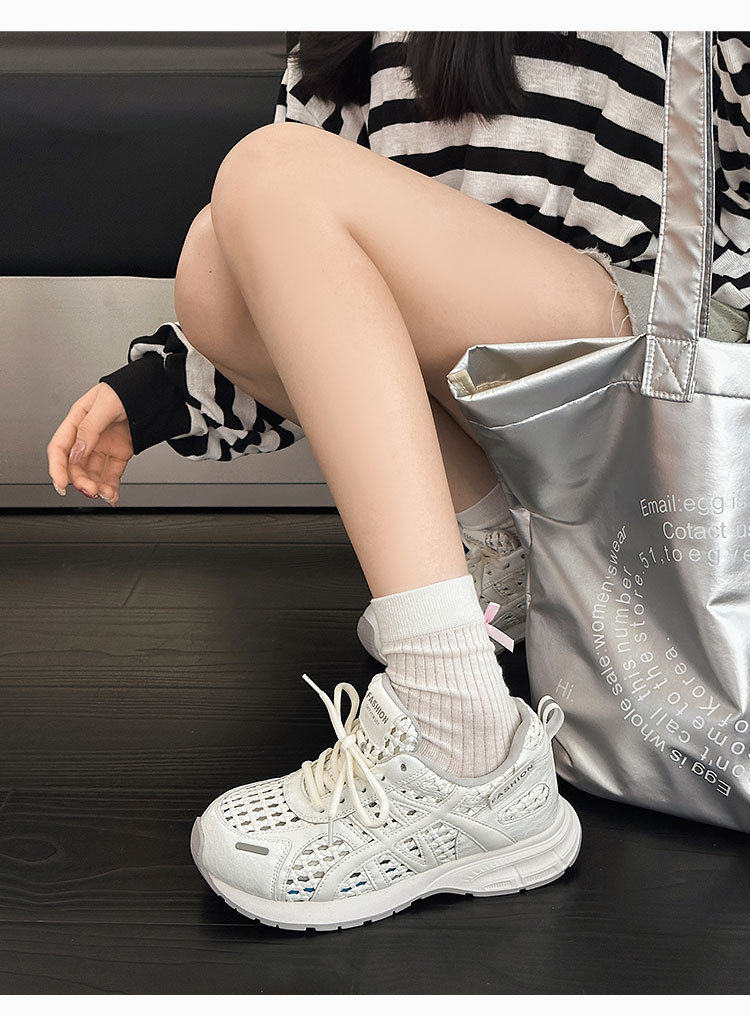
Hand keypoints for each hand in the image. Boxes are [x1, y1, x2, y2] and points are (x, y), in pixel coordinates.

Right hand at [46, 382, 133, 505]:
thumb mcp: (105, 405)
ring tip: (106, 494)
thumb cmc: (126, 390)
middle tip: (91, 490)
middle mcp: (87, 436)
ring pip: (93, 473)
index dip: (57, 468)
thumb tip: (77, 452)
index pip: (59, 448)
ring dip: (97, 486)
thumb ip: (89, 429)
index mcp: (77, 421)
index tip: (61, 484)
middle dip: (82, 481)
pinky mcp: (119, 453)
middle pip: (76, 465)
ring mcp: (103, 445)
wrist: (153, 392)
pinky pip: (112, 473)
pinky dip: (112, 486)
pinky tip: (112, 495)